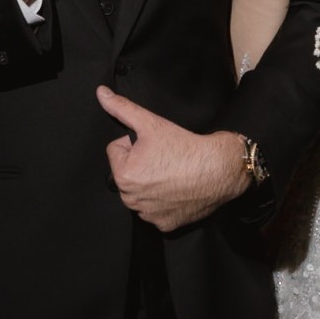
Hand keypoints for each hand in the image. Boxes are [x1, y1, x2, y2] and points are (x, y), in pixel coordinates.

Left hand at [101, 86, 248, 230]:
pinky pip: (156, 210)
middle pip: (127, 173)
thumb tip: (101, 94)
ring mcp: (148, 215)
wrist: (218, 168)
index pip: (117, 151)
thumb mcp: (150, 122)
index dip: (135, 143)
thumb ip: (122, 108)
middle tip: (163, 158)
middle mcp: (131, 199)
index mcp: (123, 175)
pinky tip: (177, 190)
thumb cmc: (184, 146)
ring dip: (150, 183)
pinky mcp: (165, 224)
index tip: (153, 144)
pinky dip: (164, 201)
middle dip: (140, 165)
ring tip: (171, 173)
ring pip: (141, 192)